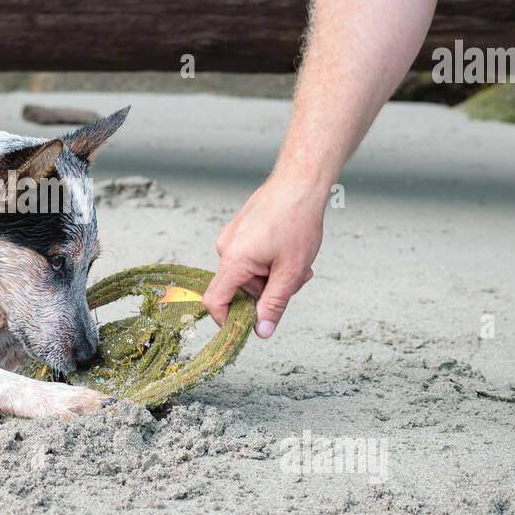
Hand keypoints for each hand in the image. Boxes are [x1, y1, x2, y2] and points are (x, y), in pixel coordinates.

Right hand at [203, 179, 324, 337]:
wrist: (299, 182)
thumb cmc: (296, 221)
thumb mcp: (290, 271)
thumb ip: (274, 304)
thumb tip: (261, 331)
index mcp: (233, 260)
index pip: (214, 301)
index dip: (227, 320)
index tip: (248, 326)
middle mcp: (226, 248)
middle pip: (239, 288)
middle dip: (267, 290)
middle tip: (296, 279)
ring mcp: (232, 237)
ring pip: (249, 273)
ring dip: (273, 275)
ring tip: (297, 261)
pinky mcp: (240, 230)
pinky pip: (250, 257)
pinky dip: (269, 261)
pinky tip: (289, 250)